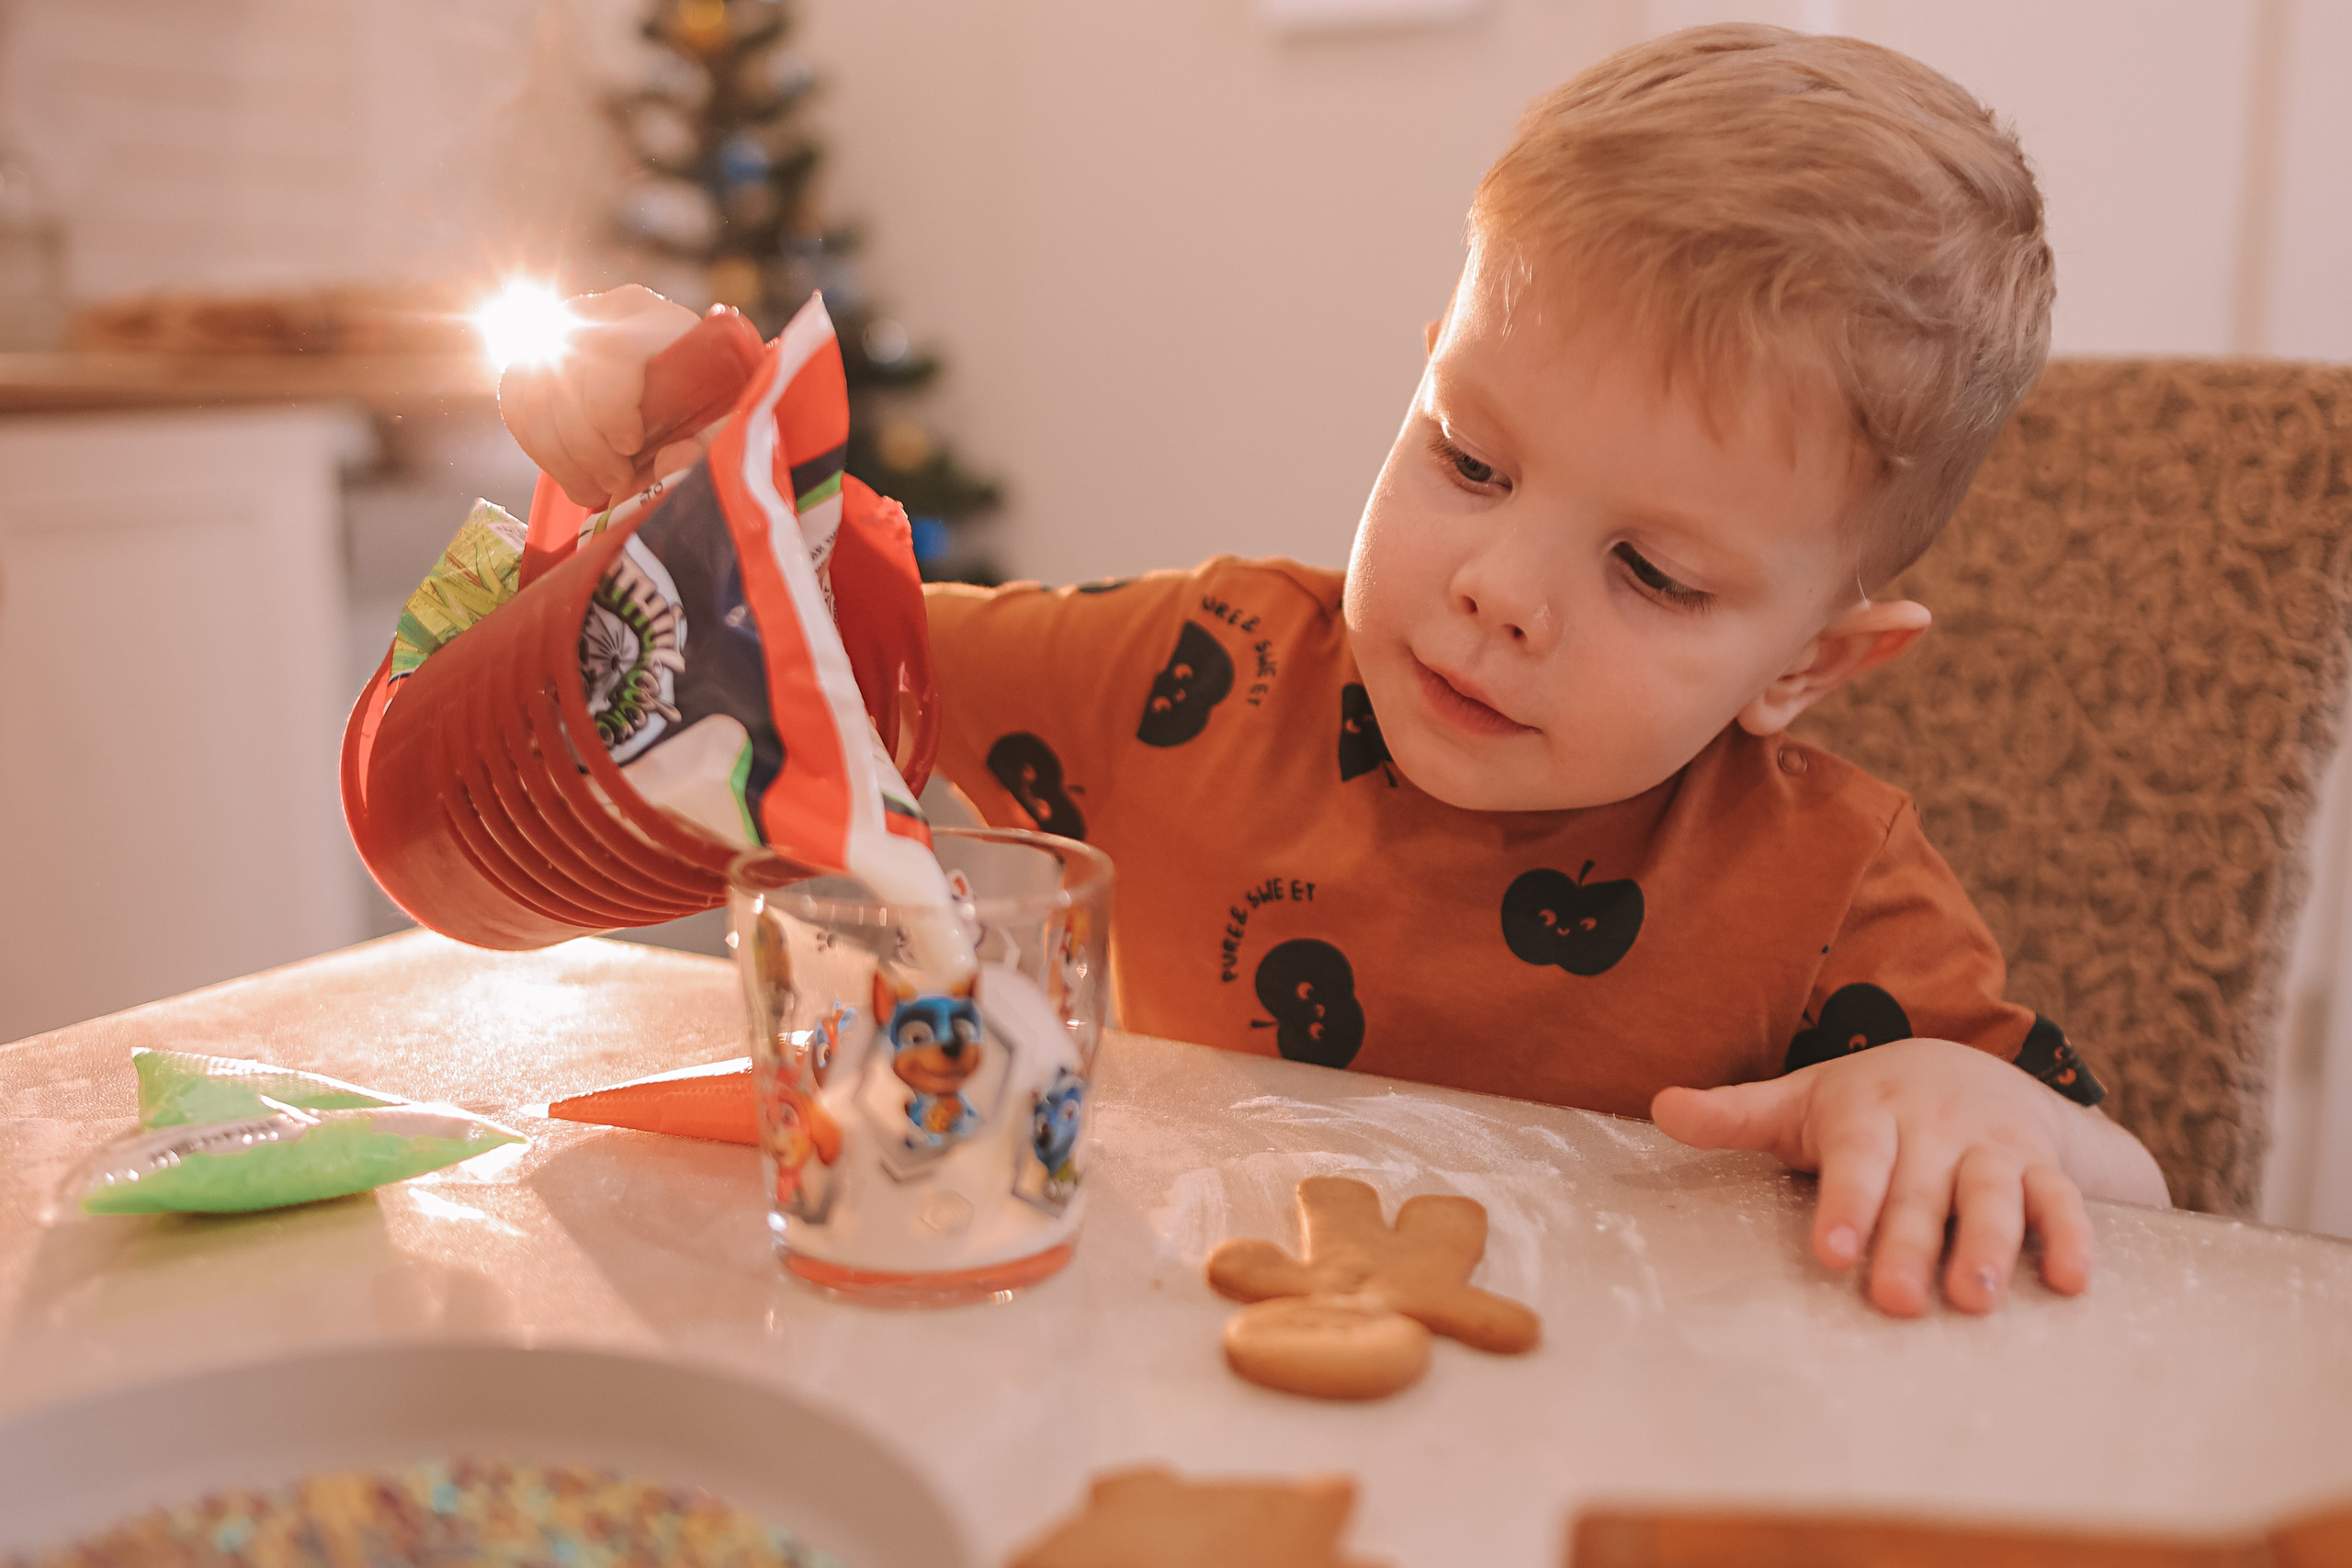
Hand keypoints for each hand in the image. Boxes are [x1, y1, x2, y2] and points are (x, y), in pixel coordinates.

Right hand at [498, 284, 699, 509]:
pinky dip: (540, 451)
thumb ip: (708, 441)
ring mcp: (557, 333)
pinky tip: (571, 471)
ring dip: (562, 460)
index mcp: (652, 317)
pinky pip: (517, 410)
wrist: (675, 380)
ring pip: (535, 402)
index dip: (613, 412)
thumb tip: (675, 461)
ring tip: (597, 487)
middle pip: (567, 382)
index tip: (632, 448)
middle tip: (616, 484)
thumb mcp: (721, 418)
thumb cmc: (703, 402)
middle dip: (589, 450)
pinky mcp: (529, 358)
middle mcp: (598, 314)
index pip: (611, 356)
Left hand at [1651, 1038, 2154, 1316]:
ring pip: (1994, 1193)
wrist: (1975, 1067)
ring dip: (1988, 1245)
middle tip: (1895, 1301)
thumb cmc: (1868, 1102)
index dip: (1847, 1204)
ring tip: (1975, 1299)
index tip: (1831, 1252)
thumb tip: (1663, 1108)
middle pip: (1921, 1189)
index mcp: (1867, 1111)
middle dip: (1910, 1243)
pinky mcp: (2041, 1165)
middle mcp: (1932, 1126)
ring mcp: (1989, 1146)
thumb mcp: (1801, 1100)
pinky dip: (2071, 1237)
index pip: (1856, 1157)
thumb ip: (1737, 1113)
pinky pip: (2059, 1199)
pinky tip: (2069, 1283)